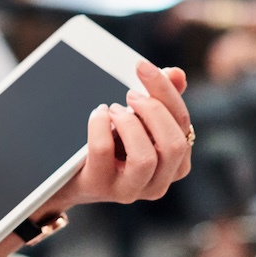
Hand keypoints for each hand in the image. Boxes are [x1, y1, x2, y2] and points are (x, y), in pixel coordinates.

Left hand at [53, 61, 192, 206]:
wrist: (71, 176)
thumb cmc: (113, 145)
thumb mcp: (139, 121)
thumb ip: (160, 98)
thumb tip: (177, 74)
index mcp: (176, 163)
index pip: (184, 124)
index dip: (165, 90)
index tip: (142, 66)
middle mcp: (159, 183)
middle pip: (174, 144)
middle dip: (152, 109)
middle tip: (130, 94)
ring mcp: (130, 190)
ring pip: (144, 157)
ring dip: (129, 123)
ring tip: (113, 109)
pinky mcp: (100, 187)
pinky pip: (103, 151)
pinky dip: (100, 125)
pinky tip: (98, 114)